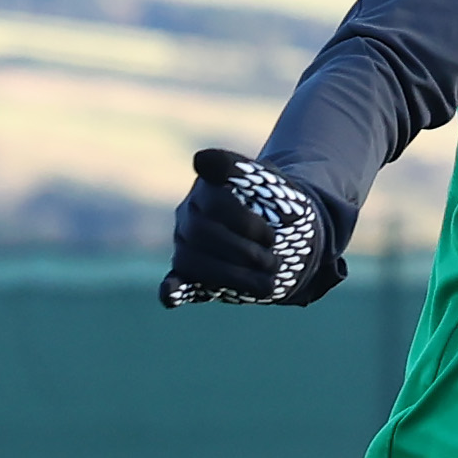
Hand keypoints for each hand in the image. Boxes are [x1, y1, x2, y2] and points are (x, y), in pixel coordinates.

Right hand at [160, 149, 343, 306]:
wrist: (287, 235)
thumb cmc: (277, 205)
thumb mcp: (272, 182)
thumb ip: (241, 169)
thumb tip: (199, 160)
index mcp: (209, 185)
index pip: (216, 201)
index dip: (245, 223)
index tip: (272, 236)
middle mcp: (190, 211)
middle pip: (202, 232)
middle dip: (242, 252)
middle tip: (273, 262)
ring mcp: (185, 242)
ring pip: (192, 260)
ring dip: (232, 276)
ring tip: (267, 284)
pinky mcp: (187, 273)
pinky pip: (174, 280)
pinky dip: (172, 290)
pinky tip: (170, 296)